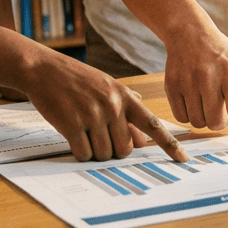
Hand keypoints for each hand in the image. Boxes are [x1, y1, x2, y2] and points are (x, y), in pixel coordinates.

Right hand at [23, 51, 187, 162]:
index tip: (184, 159)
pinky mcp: (72, 124)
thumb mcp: (106, 86)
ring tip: (82, 130)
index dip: (169, 144)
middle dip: (112, 150)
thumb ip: (126, 109)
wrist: (43, 69)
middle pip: (124, 149)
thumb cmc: (76, 79)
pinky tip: (72, 134)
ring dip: (93, 150)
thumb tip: (141, 139)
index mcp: (123, 95)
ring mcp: (92, 114)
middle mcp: (112, 105)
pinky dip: (79, 151)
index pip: (153, 124)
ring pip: (104, 154)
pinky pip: (84, 153)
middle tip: (97, 135)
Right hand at [163, 28, 227, 149]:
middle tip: (219, 108)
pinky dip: (188, 115)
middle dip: (219, 122)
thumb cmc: (219, 55)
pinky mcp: (171, 85)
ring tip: (205, 101)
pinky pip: (181, 117)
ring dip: (203, 119)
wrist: (189, 33)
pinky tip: (192, 100)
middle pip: (215, 121)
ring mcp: (187, 81)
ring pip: (197, 122)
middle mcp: (208, 76)